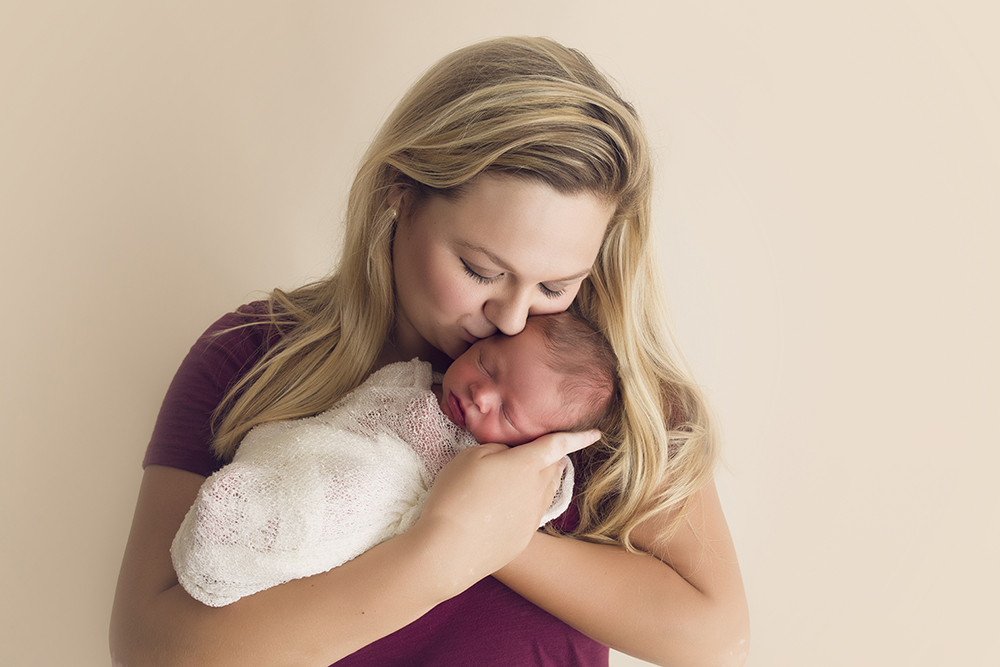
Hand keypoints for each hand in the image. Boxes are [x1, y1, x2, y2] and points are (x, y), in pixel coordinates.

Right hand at [413, 430, 600, 589]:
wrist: (449, 550)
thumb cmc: (456, 497)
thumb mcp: (471, 456)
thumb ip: (498, 449)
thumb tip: (510, 457)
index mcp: (527, 464)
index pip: (558, 445)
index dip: (579, 437)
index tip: (596, 434)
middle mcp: (538, 490)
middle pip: (553, 467)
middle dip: (549, 457)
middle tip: (530, 454)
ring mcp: (533, 516)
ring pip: (546, 490)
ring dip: (539, 480)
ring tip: (517, 478)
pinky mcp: (525, 537)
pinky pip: (533, 512)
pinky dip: (526, 503)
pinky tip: (503, 507)